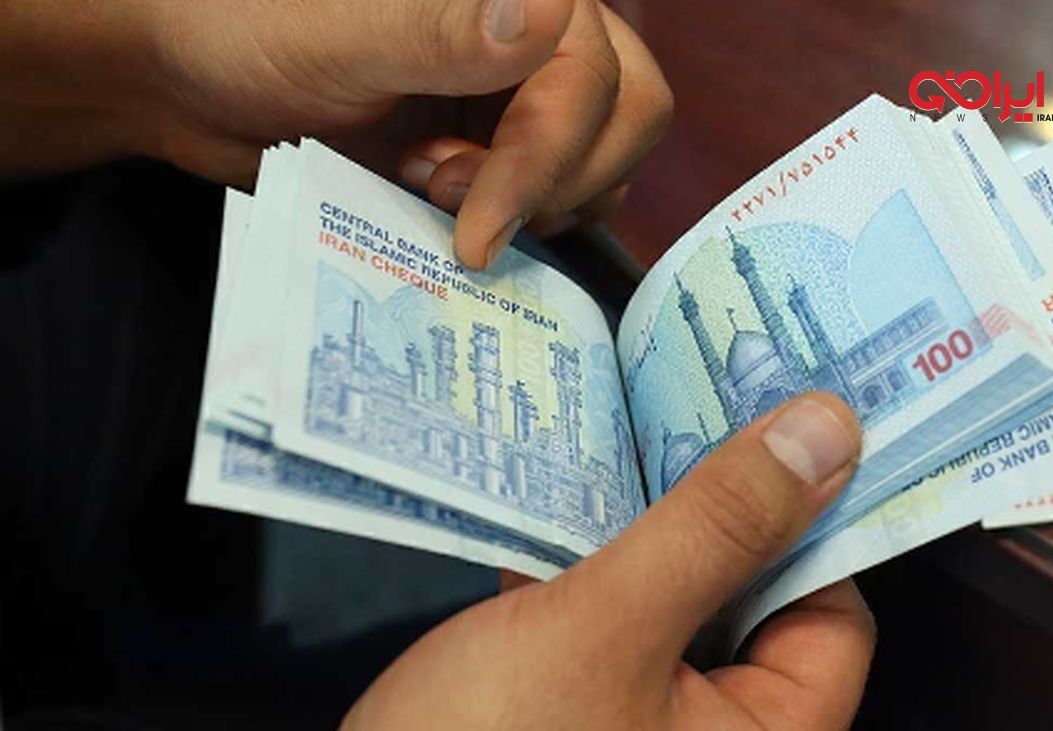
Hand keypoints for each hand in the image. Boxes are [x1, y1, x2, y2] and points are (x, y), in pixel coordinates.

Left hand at [0, 0, 670, 267]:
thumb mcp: (337, 38)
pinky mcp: (502, 145)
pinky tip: (449, 214)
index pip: (591, 78)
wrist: (191, 81)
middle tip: (459, 206)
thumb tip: (547, 13)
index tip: (478, 229)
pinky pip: (560, 194)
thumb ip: (439, 30)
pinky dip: (523, 221)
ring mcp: (523, 92)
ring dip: (537, 203)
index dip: (546, 160)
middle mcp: (535, 35)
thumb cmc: (245, 35)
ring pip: (605, 162)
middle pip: (627, 117)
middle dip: (555, 181)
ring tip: (436, 194)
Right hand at [342, 393, 874, 729]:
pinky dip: (595, 567)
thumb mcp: (605, 629)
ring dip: (649, 531)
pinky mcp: (585, 708)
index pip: (833, 615)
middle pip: (755, 600)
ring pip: (679, 602)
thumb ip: (715, 529)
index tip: (772, 428)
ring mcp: (648, 726)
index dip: (809, 521)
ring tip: (629, 440)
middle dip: (717, 513)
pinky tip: (561, 508)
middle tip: (691, 412)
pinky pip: (616, 623)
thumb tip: (826, 433)